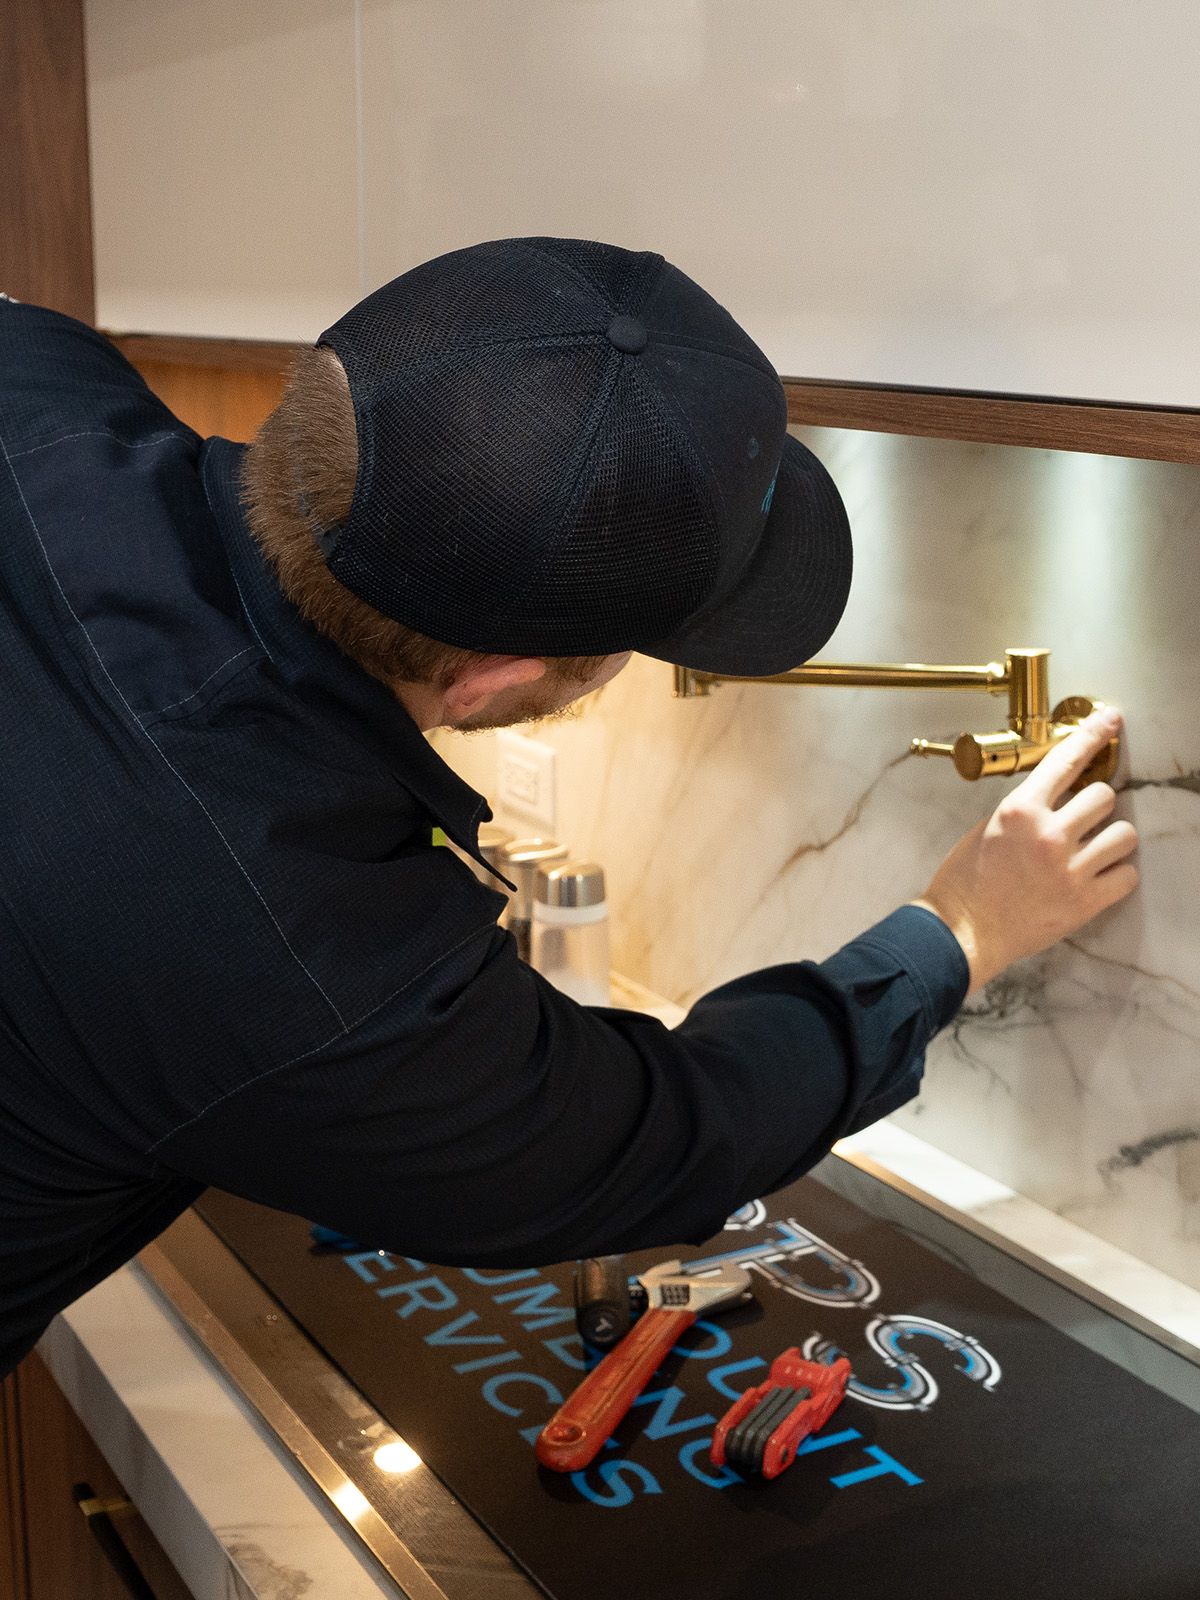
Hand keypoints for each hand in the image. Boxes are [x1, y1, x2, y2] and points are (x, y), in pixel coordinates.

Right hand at [913, 707, 1137, 994]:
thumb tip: (1060, 798)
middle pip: (1105, 796)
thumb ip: (1027, 810)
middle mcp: (1048, 834)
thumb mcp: (988, 828)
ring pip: (1125, 834)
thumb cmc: (965, 882)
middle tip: (1083, 821)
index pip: (1067, 760)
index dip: (1093, 734)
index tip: (1110, 721)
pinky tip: (1098, 877)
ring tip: (1093, 850)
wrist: (960, 931)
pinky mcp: (1084, 902)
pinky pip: (1127, 875)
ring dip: (1112, 839)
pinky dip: (1118, 874)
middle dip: (1097, 805)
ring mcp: (1069, 869)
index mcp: (1020, 810)